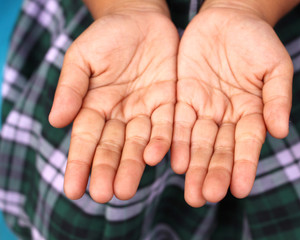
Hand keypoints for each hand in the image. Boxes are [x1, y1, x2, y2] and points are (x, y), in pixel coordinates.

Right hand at [49, 9, 178, 202]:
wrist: (141, 19)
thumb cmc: (107, 36)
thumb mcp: (83, 57)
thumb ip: (71, 87)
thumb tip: (56, 121)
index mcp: (94, 106)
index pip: (85, 140)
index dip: (79, 164)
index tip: (74, 190)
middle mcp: (119, 115)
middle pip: (113, 147)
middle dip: (108, 171)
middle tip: (106, 195)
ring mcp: (144, 110)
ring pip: (139, 143)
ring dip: (133, 166)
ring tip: (126, 189)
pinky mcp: (168, 102)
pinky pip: (166, 125)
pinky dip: (162, 141)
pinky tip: (157, 158)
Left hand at [172, 4, 292, 206]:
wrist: (229, 17)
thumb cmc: (258, 40)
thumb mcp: (275, 66)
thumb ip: (278, 98)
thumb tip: (281, 132)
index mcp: (252, 112)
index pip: (248, 144)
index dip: (245, 166)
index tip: (241, 190)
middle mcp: (226, 116)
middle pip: (219, 149)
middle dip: (213, 173)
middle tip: (206, 197)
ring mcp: (203, 108)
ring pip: (197, 142)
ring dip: (193, 167)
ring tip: (190, 192)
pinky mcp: (182, 97)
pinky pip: (177, 122)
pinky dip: (175, 142)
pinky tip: (173, 161)